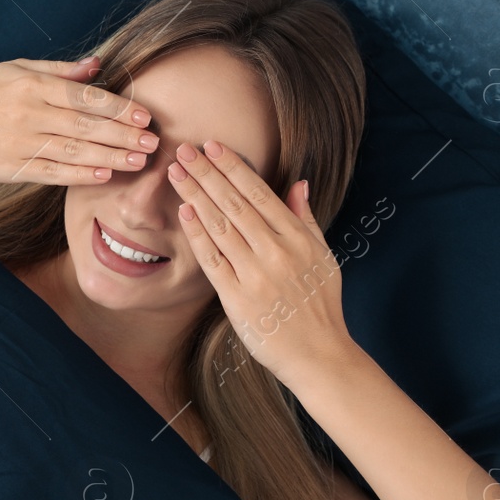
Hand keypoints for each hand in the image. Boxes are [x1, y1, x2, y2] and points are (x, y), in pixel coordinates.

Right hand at [0, 57, 160, 183]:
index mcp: (33, 86)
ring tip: (138, 161)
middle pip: (86, 126)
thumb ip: (59, 70)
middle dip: (123, 135)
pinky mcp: (10, 167)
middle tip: (153, 142)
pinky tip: (103, 175)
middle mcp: (29, 113)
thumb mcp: (16, 69)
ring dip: (110, 157)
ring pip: (74, 151)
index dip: (118, 107)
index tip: (144, 116)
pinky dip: (79, 175)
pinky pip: (52, 173)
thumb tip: (98, 64)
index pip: (85, 97)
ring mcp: (20, 142)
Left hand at [167, 139, 354, 385]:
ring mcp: (256, 274)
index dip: (233, 167)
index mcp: (298, 238)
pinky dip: (197, 234)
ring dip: (195, 196)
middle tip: (183, 150)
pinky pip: (212, 260)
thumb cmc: (320, 304)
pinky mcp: (237, 297)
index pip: (259, 193)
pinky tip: (184, 212)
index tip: (212, 146)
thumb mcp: (323, 256)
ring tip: (176, 173)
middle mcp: (276, 251)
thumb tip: (298, 183)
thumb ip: (306, 218)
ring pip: (220, 226)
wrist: (319, 354)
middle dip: (206, 173)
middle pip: (235, 204)